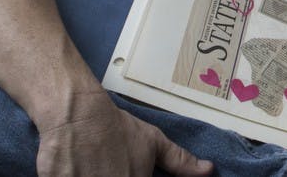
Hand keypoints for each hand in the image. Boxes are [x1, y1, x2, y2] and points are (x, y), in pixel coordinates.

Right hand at [35, 90, 212, 176]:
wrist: (78, 115)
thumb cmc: (117, 129)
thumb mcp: (153, 143)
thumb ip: (180, 161)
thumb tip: (208, 170)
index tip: (131, 172)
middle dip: (112, 176)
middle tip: (108, 166)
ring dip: (94, 176)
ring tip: (94, 166)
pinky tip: (78, 170)